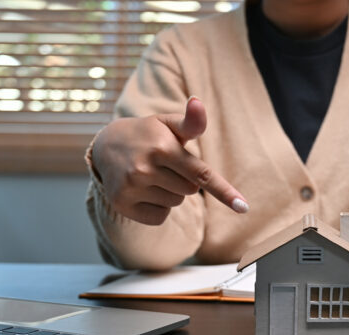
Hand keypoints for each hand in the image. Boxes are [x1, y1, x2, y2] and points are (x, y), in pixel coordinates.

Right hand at [92, 97, 248, 224]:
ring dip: (168, 193)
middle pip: (189, 191)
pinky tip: (142, 190)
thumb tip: (198, 102)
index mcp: (162, 147)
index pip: (202, 175)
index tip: (244, 207)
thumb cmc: (148, 135)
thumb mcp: (169, 124)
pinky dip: (156, 208)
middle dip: (182, 180)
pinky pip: (159, 217)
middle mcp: (145, 168)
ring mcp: (131, 187)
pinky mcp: (122, 204)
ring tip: (149, 175)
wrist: (105, 147)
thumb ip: (191, 122)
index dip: (224, 192)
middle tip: (162, 165)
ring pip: (174, 204)